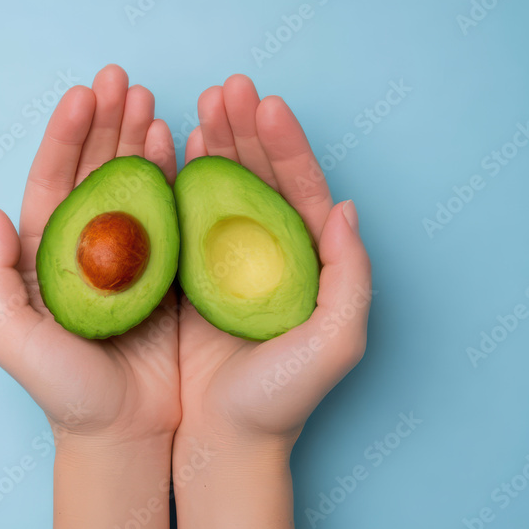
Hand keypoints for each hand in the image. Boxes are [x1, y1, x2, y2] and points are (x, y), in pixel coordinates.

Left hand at [0, 64, 178, 528]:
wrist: (123, 434)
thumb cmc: (63, 392)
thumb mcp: (11, 338)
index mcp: (46, 256)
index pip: (53, 181)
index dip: (66, 136)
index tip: (83, 95)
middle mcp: (87, 249)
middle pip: (94, 171)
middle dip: (106, 122)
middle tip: (123, 79)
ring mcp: (130, 257)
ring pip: (132, 184)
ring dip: (138, 139)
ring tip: (151, 99)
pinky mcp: (168, 272)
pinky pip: (170, 213)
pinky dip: (172, 176)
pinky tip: (177, 143)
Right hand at [173, 74, 371, 528]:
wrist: (223, 440)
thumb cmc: (282, 400)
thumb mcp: (336, 341)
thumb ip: (351, 277)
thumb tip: (346, 210)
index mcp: (307, 263)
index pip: (299, 189)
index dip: (285, 145)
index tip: (265, 105)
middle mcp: (267, 255)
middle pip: (259, 178)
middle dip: (245, 130)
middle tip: (228, 89)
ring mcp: (226, 262)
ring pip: (222, 189)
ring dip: (214, 144)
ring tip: (202, 105)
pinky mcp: (188, 276)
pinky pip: (185, 218)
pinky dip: (181, 181)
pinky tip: (176, 149)